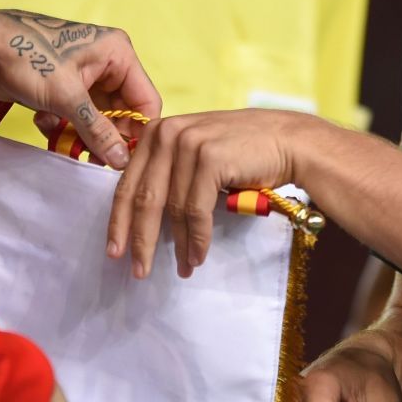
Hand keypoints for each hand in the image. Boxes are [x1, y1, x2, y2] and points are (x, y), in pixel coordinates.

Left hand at [0, 8, 162, 169]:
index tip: (125, 160)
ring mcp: (85, 74)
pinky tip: (43, 120)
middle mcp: (107, 61)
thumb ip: (98, 130)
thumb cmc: (27, 57)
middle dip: (103, 135)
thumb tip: (122, 161)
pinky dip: (62, 123)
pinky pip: (76, 114)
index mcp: (118, 53)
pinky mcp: (64, 86)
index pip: (145, 100)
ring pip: (96, 117)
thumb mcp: (66, 97)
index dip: (137, 132)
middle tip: (89, 158)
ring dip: (78, 131)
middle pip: (121, 111)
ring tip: (59, 136)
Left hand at [105, 109, 310, 278]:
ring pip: (172, 208)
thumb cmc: (242, 151)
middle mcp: (167, 132)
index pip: (128, 182)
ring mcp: (188, 143)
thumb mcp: (195, 153)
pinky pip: (196, 210)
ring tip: (183, 268)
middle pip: (144, 197)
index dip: (119, 220)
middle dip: (140, 239)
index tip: (115, 251)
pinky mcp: (209, 158)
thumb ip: (168, 170)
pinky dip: (197, 238)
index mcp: (157, 131)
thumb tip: (141, 218)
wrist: (287, 140)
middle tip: (139, 271)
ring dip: (178, 245)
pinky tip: (198, 255)